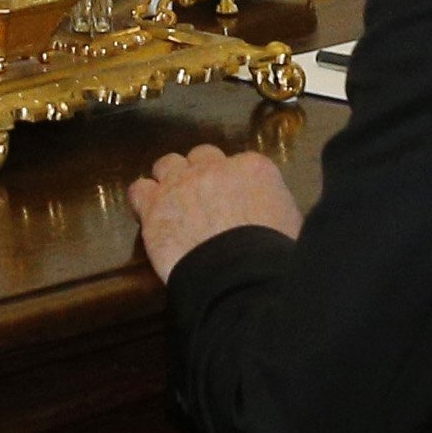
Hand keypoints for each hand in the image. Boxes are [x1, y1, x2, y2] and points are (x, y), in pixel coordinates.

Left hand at [126, 144, 303, 280]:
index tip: (234, 199)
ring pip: (168, 164)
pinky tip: (149, 213)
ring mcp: (181, 183)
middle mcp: (215, 168)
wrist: (239, 276)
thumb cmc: (272, 257)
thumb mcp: (292, 224)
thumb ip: (277, 207)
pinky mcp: (154, 206)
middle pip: (202, 156)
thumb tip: (274, 215)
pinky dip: (143, 199)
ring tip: (173, 202)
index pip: (240, 164)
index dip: (234, 183)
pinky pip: (140, 190)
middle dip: (202, 173)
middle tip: (203, 198)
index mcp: (254, 169)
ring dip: (170, 179)